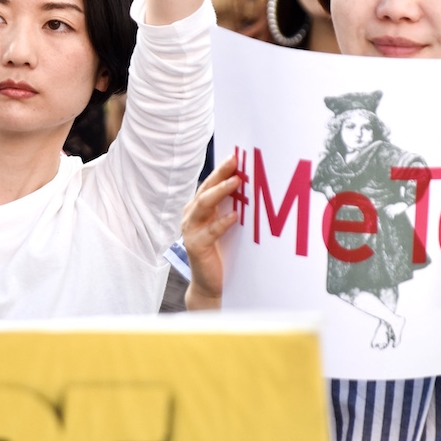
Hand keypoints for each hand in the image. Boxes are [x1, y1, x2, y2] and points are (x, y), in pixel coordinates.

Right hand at [181, 154, 239, 309]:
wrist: (211, 284)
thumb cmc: (221, 252)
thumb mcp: (226, 225)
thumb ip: (232, 207)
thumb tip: (250, 185)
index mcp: (198, 209)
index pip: (209, 184)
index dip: (221, 170)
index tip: (236, 156)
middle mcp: (191, 216)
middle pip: (205, 189)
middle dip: (220, 174)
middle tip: (235, 161)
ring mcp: (191, 230)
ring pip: (204, 204)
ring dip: (220, 192)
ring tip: (236, 181)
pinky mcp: (196, 246)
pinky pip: (210, 231)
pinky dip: (222, 222)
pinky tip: (234, 216)